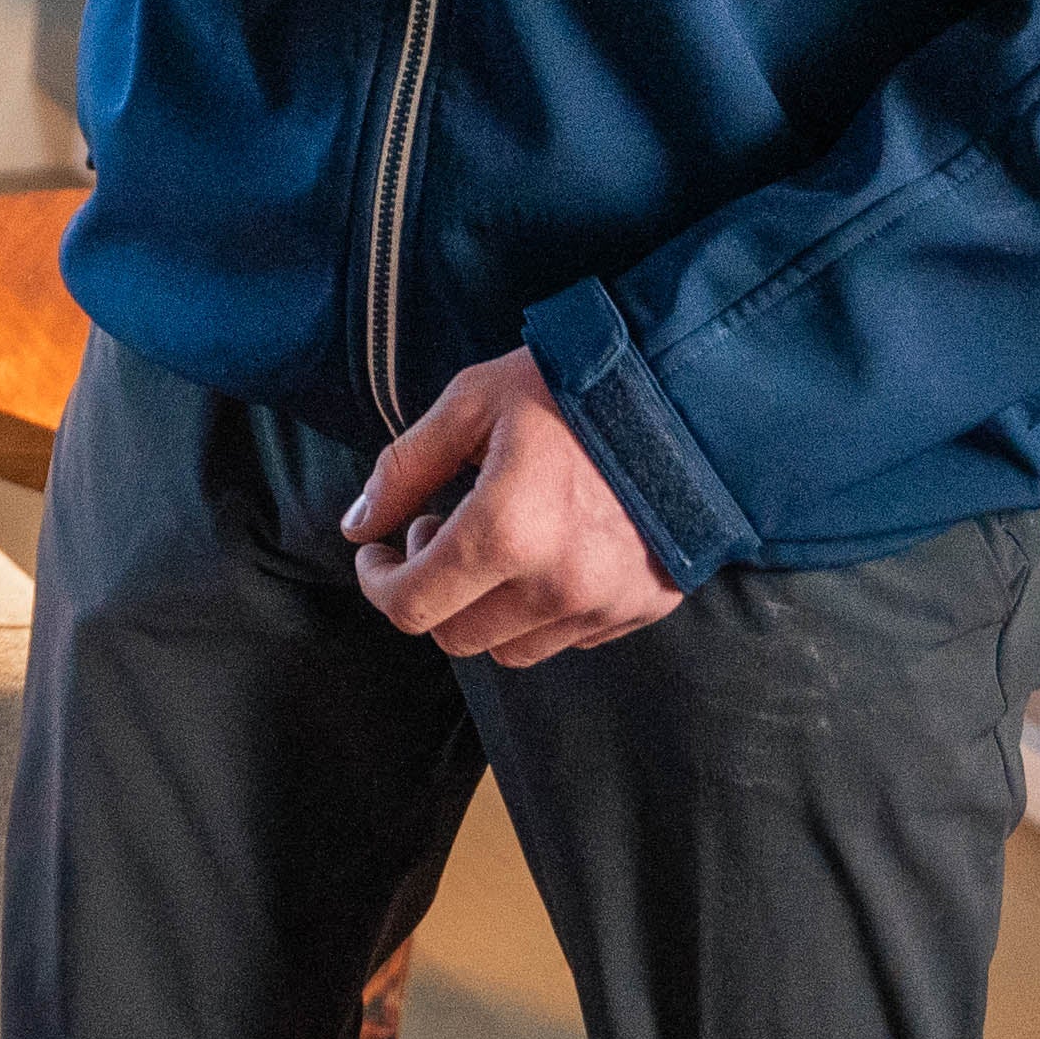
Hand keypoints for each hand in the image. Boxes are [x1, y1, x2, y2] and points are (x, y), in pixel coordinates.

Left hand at [344, 348, 680, 664]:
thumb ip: (405, 467)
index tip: (375, 552)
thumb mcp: (470, 404)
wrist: (683, 397)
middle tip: (438, 528)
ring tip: (494, 539)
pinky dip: (538, 610)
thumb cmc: (567, 390)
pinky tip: (543, 549)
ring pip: (511, 648)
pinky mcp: (641, 609)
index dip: (378, 583)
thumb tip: (356, 525)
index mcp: (505, 532)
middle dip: (430, 590)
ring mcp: (604, 606)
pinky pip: (568, 639)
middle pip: (457, 637)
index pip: (413, 606)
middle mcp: (556, 586)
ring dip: (484, 606)